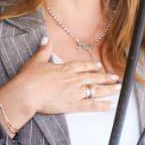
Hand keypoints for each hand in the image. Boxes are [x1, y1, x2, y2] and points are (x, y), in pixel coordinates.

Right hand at [0, 37, 120, 126]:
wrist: (26, 93)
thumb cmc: (29, 78)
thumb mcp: (36, 60)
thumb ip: (44, 50)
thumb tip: (45, 38)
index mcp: (65, 68)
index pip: (82, 66)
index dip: (92, 66)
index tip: (99, 66)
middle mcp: (73, 79)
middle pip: (93, 77)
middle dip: (105, 77)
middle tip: (115, 77)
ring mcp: (74, 92)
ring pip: (96, 90)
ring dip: (108, 89)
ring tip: (118, 88)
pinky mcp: (73, 105)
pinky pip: (91, 105)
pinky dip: (102, 106)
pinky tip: (111, 105)